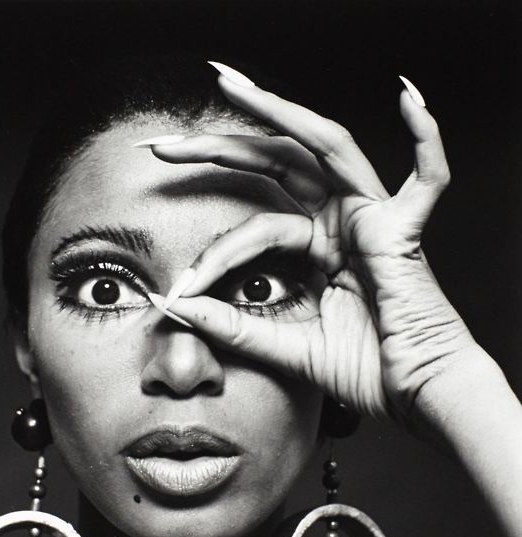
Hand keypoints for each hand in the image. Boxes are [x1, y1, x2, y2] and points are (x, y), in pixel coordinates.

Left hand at [146, 66, 475, 422]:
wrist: (414, 398)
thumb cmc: (364, 371)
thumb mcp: (285, 346)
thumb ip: (233, 326)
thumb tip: (175, 305)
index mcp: (314, 248)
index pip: (252, 227)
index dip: (211, 254)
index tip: (175, 290)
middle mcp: (339, 224)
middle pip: (276, 165)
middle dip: (220, 147)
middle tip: (164, 146)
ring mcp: (371, 221)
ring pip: (324, 149)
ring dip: (279, 112)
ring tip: (230, 85)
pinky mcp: (403, 234)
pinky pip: (425, 182)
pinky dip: (426, 140)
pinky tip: (409, 99)